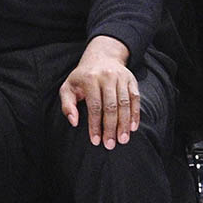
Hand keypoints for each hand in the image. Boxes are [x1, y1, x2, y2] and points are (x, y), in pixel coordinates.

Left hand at [59, 35, 139, 149]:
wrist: (101, 57)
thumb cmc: (81, 78)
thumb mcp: (68, 88)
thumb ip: (67, 105)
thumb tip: (74, 122)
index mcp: (90, 79)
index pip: (94, 106)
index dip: (95, 125)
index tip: (96, 141)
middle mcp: (107, 77)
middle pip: (111, 107)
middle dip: (110, 128)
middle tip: (110, 145)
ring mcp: (121, 77)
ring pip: (124, 104)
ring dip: (124, 124)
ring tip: (123, 140)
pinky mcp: (131, 80)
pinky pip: (135, 99)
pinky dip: (135, 114)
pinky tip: (133, 128)